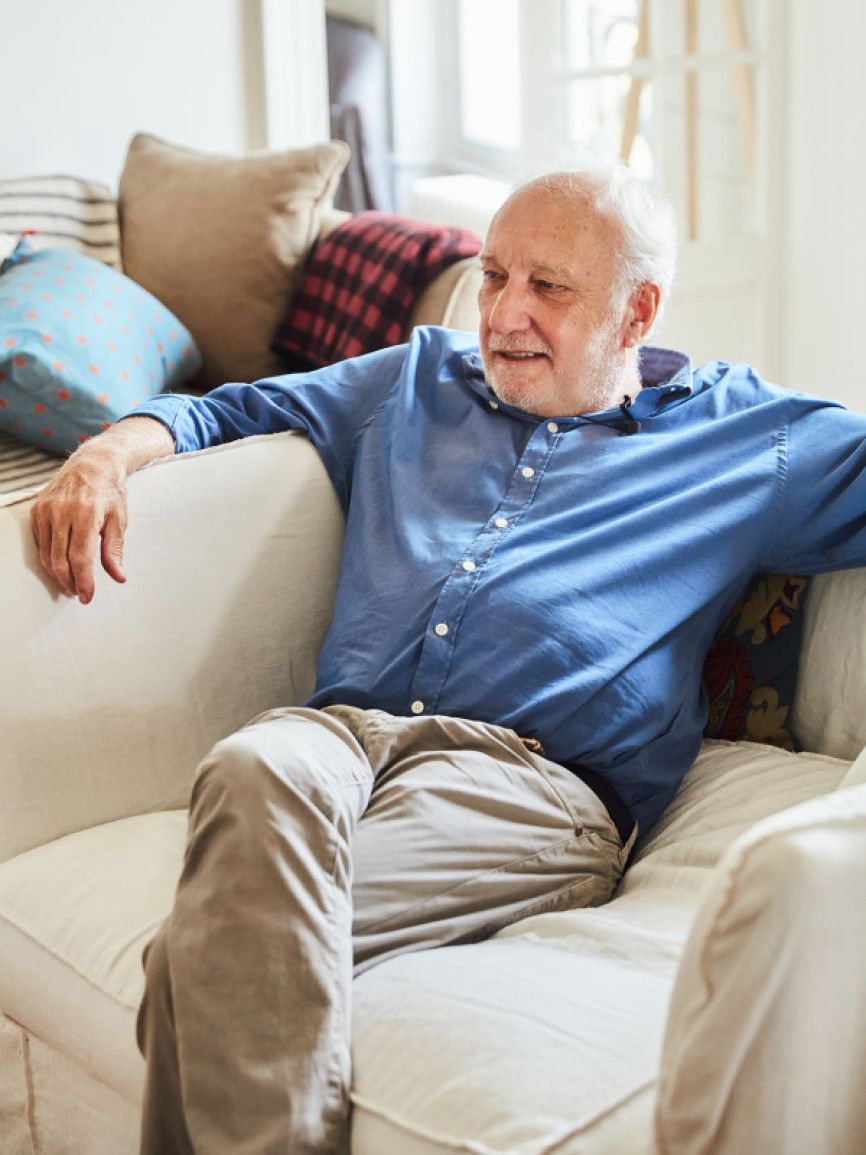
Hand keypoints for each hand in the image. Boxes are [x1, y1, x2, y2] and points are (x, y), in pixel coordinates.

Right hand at [30, 449, 128, 603]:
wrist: (93, 463)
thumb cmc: (110, 491)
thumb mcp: (119, 520)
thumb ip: (115, 550)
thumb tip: (118, 577)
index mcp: (86, 514)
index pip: (80, 558)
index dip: (83, 581)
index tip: (87, 596)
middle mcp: (62, 511)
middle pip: (59, 560)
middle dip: (69, 582)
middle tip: (79, 594)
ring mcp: (46, 510)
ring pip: (46, 554)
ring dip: (58, 574)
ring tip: (71, 584)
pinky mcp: (37, 510)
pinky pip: (40, 542)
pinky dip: (49, 558)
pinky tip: (61, 566)